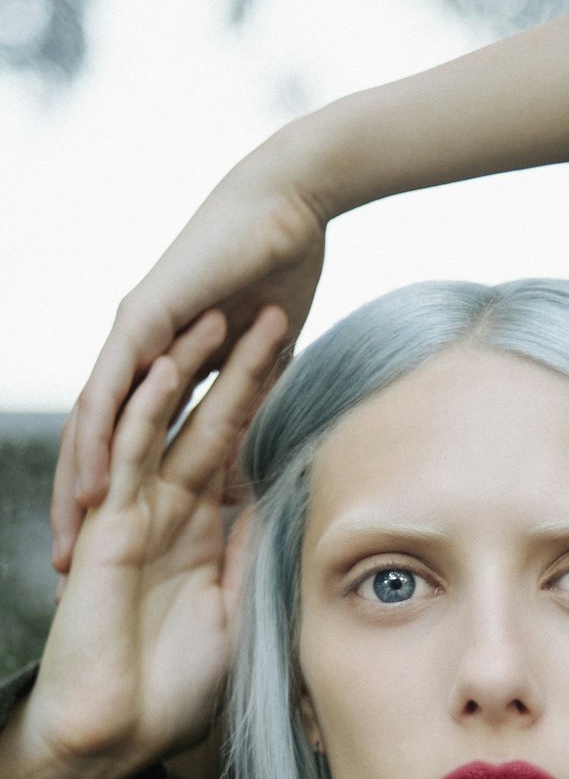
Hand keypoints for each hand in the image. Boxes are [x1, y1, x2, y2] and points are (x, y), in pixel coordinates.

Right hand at [1, 304, 287, 778]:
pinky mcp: (105, 521)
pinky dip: (147, 406)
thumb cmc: (176, 691)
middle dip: (245, 372)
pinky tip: (167, 363)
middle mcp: (168, 513)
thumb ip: (262, 555)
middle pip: (212, 424)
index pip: (242, 454)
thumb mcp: (243, 612)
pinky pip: (127, 453)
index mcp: (202, 533)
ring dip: (195, 371)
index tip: (313, 364)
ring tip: (227, 315)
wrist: (116, 733)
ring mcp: (133, 512)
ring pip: (169, 423)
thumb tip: (301, 508)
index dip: (275, 410)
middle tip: (279, 313)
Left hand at [52, 128, 325, 569]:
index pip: (125, 444)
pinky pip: (109, 392)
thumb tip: (242, 470)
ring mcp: (132, 336)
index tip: (111, 556)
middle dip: (79, 509)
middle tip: (68, 571)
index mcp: (159, 363)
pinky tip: (90, 488)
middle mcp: (134, 353)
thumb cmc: (283, 270)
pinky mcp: (142, 321)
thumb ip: (244, 408)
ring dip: (75, 487)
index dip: (115, 499)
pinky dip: (96, 443)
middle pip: (93, 443)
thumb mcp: (261, 364)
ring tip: (69, 541)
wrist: (290, 208)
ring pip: (89, 426)